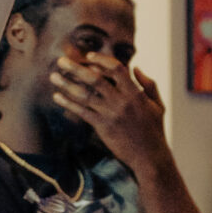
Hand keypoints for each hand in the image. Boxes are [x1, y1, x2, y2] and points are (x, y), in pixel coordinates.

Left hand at [50, 51, 169, 171]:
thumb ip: (149, 84)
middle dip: (76, 68)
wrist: (150, 157)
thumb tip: (136, 67)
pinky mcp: (102, 127)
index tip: (89, 56)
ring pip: (84, 95)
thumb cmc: (155, 130)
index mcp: (135, 93)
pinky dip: (68, 103)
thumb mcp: (158, 105)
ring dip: (66, 84)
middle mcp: (121, 101)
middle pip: (94, 79)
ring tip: (53, 76)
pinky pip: (81, 112)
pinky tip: (57, 97)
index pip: (117, 69)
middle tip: (61, 61)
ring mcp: (110, 114)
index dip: (102, 60)